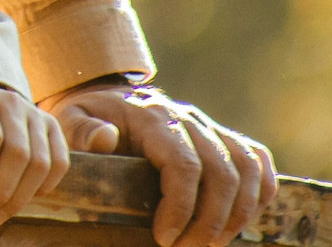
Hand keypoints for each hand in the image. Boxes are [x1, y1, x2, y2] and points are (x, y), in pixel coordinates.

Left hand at [43, 82, 276, 246]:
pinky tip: (242, 219)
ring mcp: (209, 126)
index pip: (183, 165)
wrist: (107, 97)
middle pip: (221, 173)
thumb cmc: (87, 118)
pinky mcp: (222, 137)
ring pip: (246, 169)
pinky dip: (261, 189)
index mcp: (152, 116)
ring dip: (237, 213)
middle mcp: (187, 118)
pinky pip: (256, 159)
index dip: (181, 208)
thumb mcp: (70, 119)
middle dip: (208, 221)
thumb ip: (81, 132)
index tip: (164, 238)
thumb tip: (106, 138)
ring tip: (211, 242)